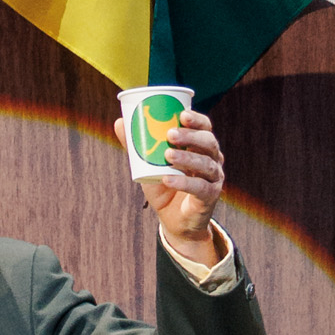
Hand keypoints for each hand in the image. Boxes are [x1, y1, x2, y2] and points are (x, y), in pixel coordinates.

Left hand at [150, 109, 228, 265]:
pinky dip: (183, 182)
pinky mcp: (209, 197)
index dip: (197, 120)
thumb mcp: (149, 164)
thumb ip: (137, 145)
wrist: (174, 220)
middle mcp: (212, 160)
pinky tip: (167, 179)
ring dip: (187, 157)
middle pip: (208, 143)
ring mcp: (214, 179)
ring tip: (167, 154)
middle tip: (170, 134)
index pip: (205, 128)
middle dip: (191, 136)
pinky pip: (200, 187)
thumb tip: (120, 122)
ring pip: (206, 164)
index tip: (182, 114)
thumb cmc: (165, 186)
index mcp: (201, 147)